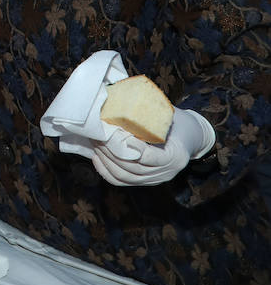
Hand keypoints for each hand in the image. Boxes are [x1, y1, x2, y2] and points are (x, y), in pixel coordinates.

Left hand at [91, 109, 215, 186]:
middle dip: (111, 151)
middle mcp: (166, 172)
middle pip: (133, 168)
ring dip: (105, 159)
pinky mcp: (145, 181)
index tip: (116, 133)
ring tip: (95, 141)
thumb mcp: (169, 116)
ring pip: (124, 176)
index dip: (132, 147)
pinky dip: (106, 170)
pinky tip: (96, 156)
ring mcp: (155, 179)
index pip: (151, 157)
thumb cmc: (177, 122)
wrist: (190, 136)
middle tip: (98, 134)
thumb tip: (119, 103)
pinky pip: (121, 181)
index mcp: (175, 156)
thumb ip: (149, 116)